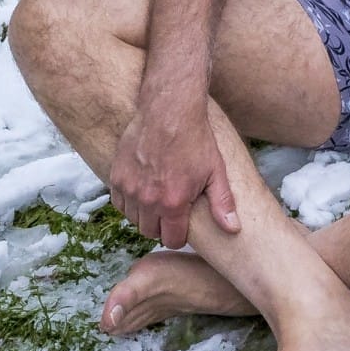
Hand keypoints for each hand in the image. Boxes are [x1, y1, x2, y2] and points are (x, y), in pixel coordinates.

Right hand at [109, 102, 237, 250]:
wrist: (168, 111)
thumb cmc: (195, 139)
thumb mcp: (215, 171)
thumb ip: (222, 203)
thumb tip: (233, 228)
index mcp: (173, 203)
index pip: (172, 239)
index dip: (179, 236)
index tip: (182, 227)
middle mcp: (148, 199)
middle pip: (150, 232)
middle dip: (161, 226)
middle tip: (170, 211)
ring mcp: (130, 188)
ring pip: (133, 219)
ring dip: (144, 214)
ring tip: (157, 199)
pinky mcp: (116, 176)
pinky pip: (119, 203)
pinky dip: (129, 201)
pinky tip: (142, 190)